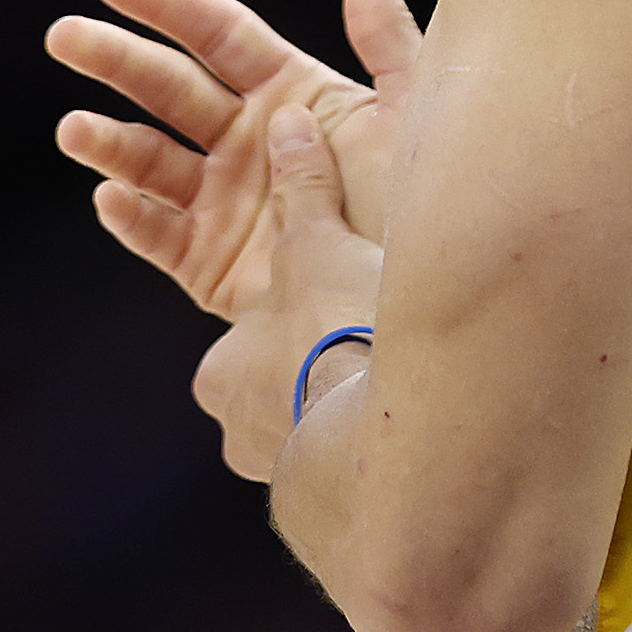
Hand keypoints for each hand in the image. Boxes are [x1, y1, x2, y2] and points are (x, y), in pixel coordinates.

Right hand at [47, 0, 418, 319]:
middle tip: (64, 35)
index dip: (165, 4)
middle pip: (168, 88)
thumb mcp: (414, 107)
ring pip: (151, 160)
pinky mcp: (212, 265)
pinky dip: (131, 218)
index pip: (217, 33)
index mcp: (292, 93)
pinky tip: (111, 196)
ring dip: (109, 141)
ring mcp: (226, 202)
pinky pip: (159, 237)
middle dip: (115, 59)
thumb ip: (384, 29)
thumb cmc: (427, 200)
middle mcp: (249, 142)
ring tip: (75, 129)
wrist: (420, 300)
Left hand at [193, 105, 383, 480]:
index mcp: (223, 375)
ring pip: (308, 439)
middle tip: (362, 347)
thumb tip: (289, 121)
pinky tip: (408, 428)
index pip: (245, 346)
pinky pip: (346, 470)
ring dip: (342, 416)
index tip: (328, 314)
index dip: (289, 323)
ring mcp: (283, 477)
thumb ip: (306, 191)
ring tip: (392, 388)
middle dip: (310, 374)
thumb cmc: (339, 333)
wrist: (382, 438)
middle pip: (270, 397)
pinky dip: (369, 449)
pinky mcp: (330, 511)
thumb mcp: (322, 247)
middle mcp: (238, 435)